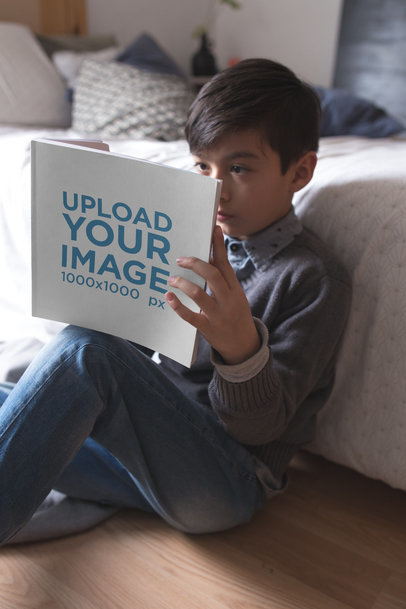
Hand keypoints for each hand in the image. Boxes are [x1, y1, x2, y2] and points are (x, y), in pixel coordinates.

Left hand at [165, 225, 260, 364]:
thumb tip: (208, 259)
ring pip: (198, 293)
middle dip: (195, 264)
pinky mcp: (207, 328)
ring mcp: (218, 315)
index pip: (226, 265)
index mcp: (235, 290)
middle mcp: (228, 300)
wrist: (244, 346)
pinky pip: (190, 316)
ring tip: (171, 279)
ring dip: (182, 283)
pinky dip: (177, 306)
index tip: (213, 230)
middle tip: (180, 260)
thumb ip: (223, 281)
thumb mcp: (235, 297)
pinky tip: (168, 297)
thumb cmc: (235, 316)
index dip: (219, 247)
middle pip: (212, 275)